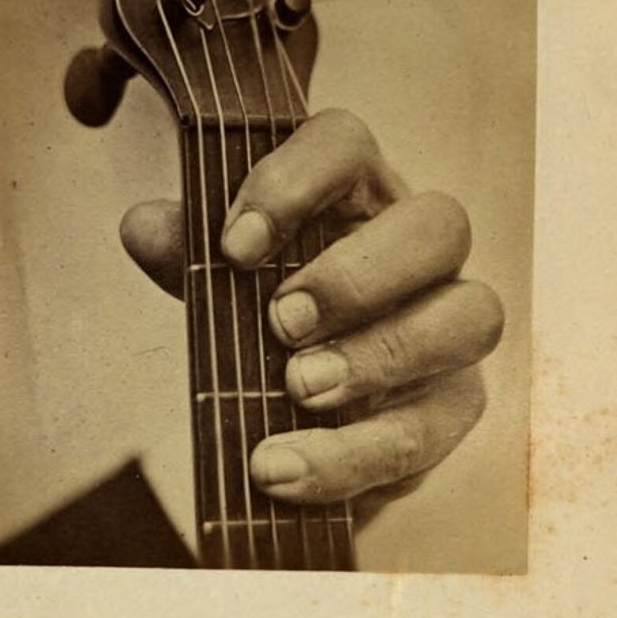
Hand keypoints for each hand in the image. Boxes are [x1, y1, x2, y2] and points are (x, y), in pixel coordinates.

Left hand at [120, 109, 502, 511]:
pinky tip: (286, 472)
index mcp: (355, 195)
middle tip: (281, 323)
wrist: (299, 416)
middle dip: (358, 275)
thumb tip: (144, 226)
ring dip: (380, 357)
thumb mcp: (222, 285)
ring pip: (473, 317)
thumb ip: (188, 255)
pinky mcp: (452, 406)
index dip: (295, 184)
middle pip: (440, 225)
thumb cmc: (267, 322)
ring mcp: (449, 326)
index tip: (235, 247)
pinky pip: (431, 429)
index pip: (345, 146)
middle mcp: (419, 251)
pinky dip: (354, 454)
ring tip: (297, 391)